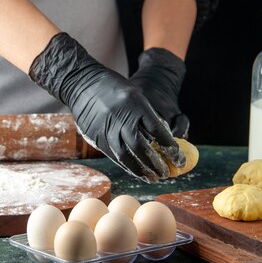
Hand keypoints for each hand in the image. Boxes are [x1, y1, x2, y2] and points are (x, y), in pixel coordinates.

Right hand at [29, 33, 183, 181]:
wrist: (82, 84)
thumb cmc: (114, 89)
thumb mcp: (135, 96)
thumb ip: (146, 117)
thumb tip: (162, 142)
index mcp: (135, 104)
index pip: (157, 130)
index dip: (170, 148)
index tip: (179, 159)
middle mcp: (120, 118)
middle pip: (141, 147)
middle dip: (155, 163)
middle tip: (166, 174)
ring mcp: (106, 129)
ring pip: (125, 156)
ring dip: (141, 170)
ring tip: (152, 178)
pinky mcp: (96, 137)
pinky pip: (114, 156)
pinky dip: (127, 166)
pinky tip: (136, 172)